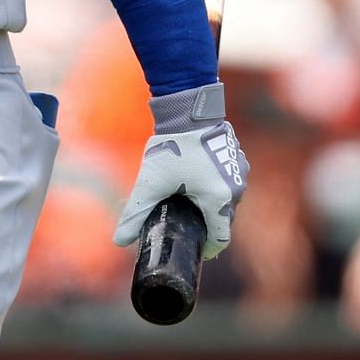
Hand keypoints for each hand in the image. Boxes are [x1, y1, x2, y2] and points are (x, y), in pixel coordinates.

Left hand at [112, 81, 246, 259]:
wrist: (188, 110)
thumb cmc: (172, 146)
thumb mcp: (151, 182)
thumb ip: (136, 212)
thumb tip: (119, 240)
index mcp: (219, 199)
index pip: (220, 238)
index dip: (208, 248)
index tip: (195, 250)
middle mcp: (236, 188)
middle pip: (224, 219)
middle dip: (208, 225)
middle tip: (188, 226)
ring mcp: (240, 171)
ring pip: (228, 200)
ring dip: (214, 205)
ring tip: (192, 204)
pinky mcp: (238, 158)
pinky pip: (230, 182)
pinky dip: (218, 187)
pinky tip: (199, 183)